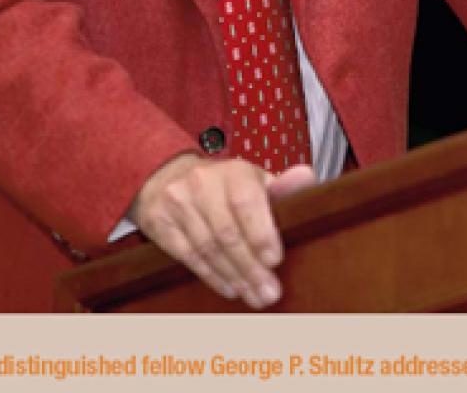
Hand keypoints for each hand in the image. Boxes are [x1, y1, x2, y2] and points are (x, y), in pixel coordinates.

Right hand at [130, 153, 316, 308]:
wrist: (166, 175)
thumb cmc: (223, 183)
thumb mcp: (253, 179)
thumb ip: (282, 186)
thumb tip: (307, 177)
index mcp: (233, 171)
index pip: (246, 203)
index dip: (260, 234)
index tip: (274, 260)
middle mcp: (202, 184)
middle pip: (227, 233)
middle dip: (250, 268)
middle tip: (269, 293)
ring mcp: (178, 203)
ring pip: (208, 248)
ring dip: (234, 277)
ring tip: (253, 296)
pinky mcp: (159, 223)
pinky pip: (188, 256)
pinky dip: (211, 275)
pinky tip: (229, 288)